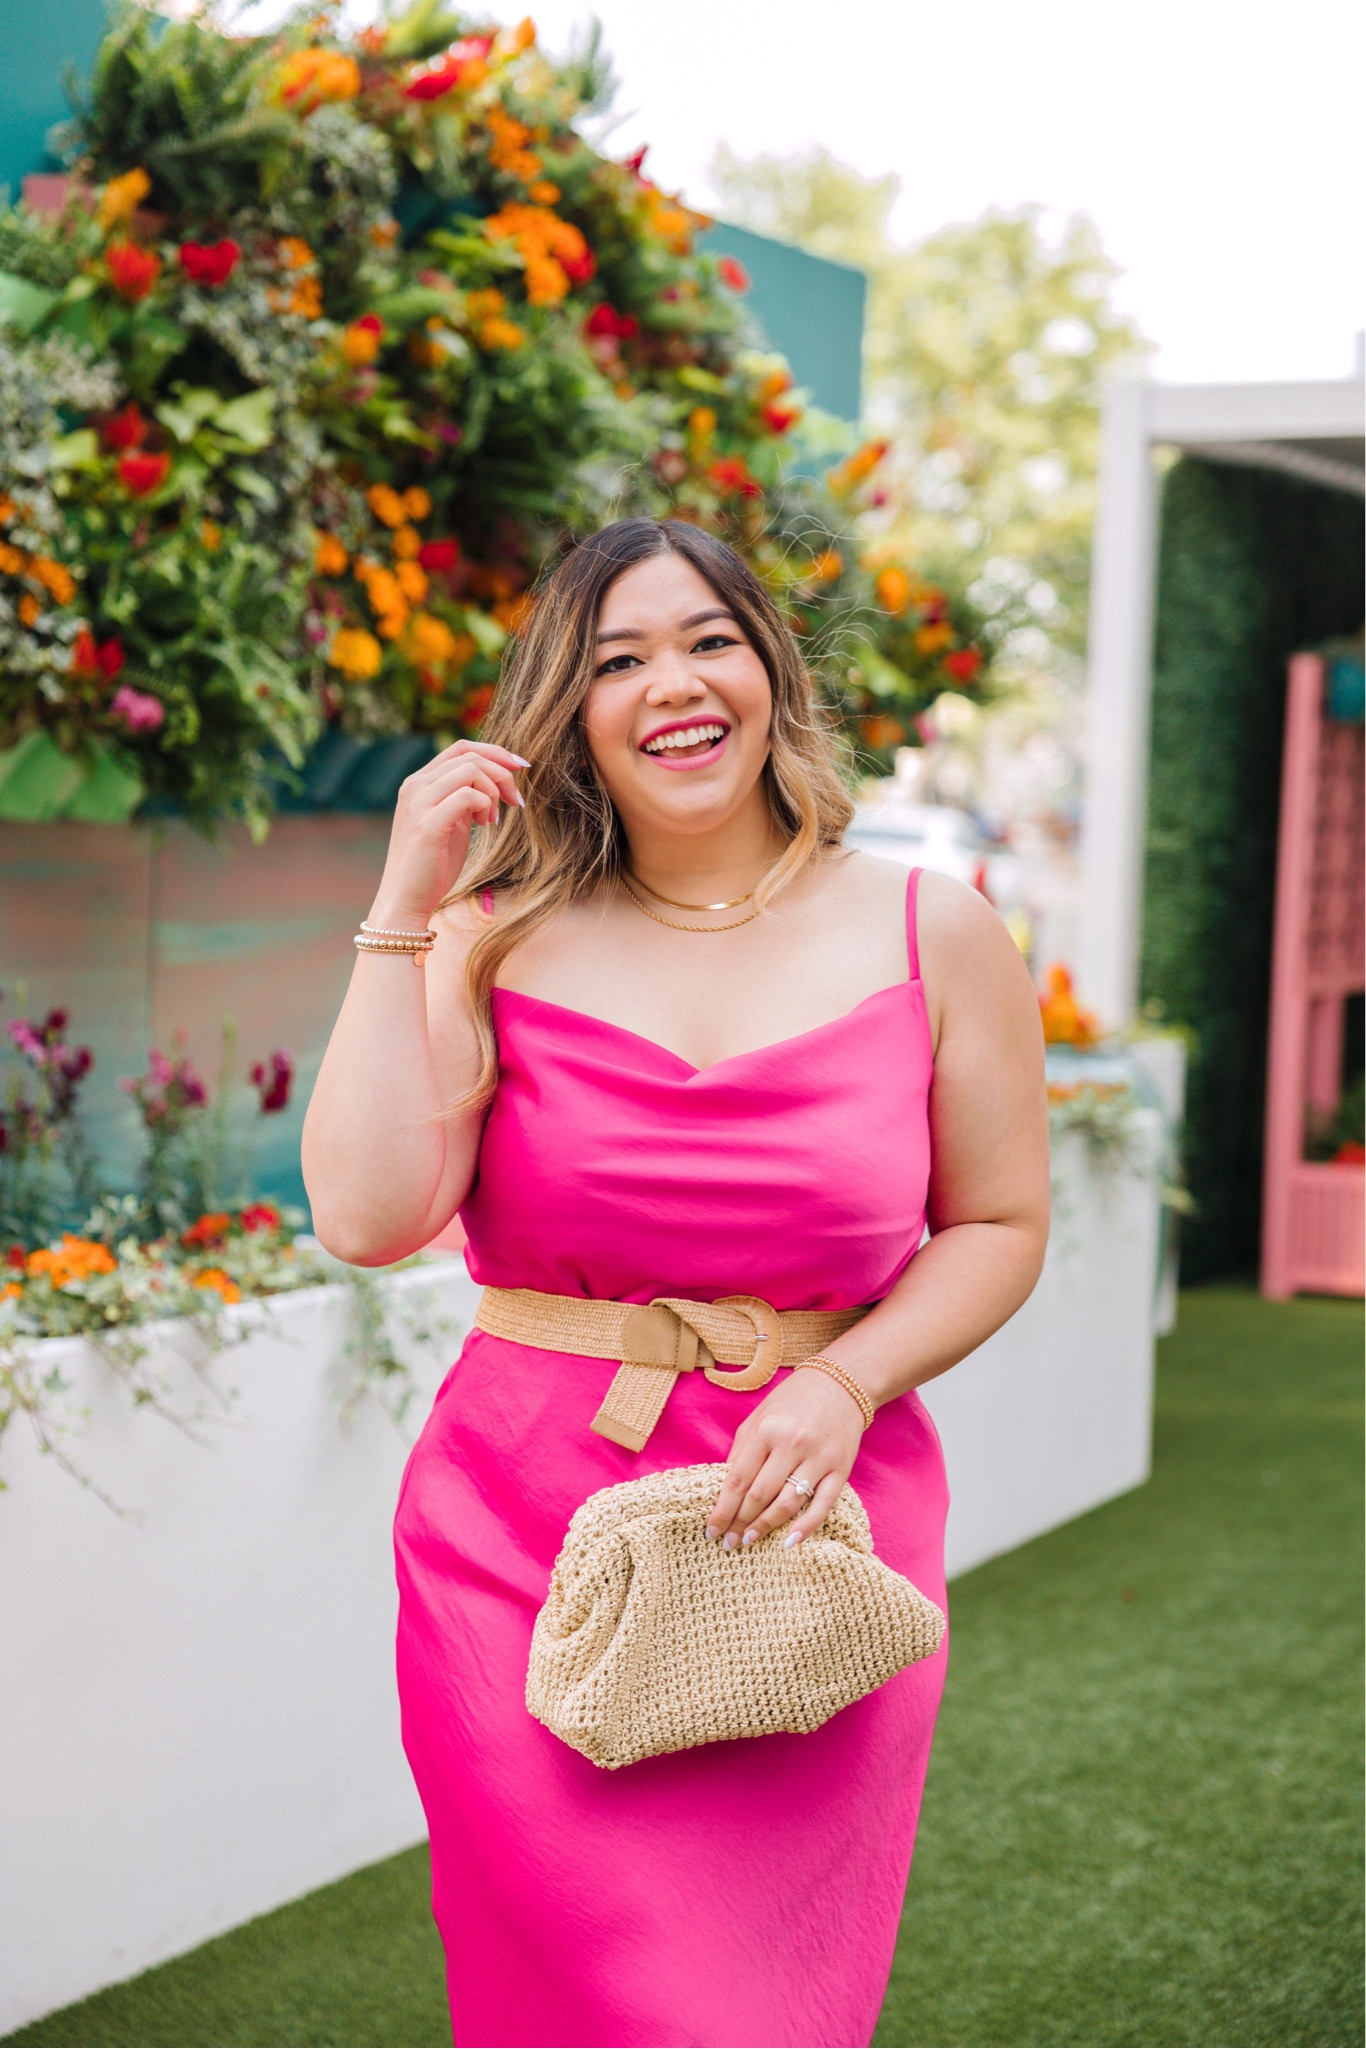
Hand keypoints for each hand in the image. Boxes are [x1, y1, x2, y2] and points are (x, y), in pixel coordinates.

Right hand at [367, 740, 527, 927]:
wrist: (406, 900)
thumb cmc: (432, 866)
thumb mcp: (450, 823)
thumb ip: (463, 799)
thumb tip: (493, 782)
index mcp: (419, 783)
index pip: (461, 748)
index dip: (495, 752)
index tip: (520, 767)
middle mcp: (415, 786)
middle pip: (469, 756)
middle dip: (502, 773)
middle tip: (515, 801)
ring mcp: (419, 803)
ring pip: (471, 770)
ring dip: (494, 791)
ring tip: (493, 819)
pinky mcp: (428, 823)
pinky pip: (468, 795)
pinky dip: (486, 806)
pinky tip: (485, 825)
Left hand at [705, 1366, 866, 1550]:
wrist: (842, 1384)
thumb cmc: (793, 1401)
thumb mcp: (759, 1417)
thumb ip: (741, 1451)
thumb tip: (724, 1490)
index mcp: (766, 1431)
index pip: (738, 1480)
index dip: (722, 1510)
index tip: (711, 1530)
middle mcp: (792, 1444)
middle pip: (759, 1496)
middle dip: (739, 1523)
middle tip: (728, 1542)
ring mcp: (818, 1459)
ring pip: (787, 1504)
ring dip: (766, 1527)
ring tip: (750, 1540)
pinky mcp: (840, 1470)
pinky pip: (821, 1506)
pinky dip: (806, 1527)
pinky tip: (790, 1542)